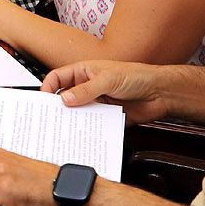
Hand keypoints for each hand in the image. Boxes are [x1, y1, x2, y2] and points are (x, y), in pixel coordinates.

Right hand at [43, 58, 172, 123]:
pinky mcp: (107, 116)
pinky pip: (93, 123)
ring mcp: (97, 102)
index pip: (58, 78)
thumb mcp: (108, 80)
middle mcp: (88, 87)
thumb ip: (86, 90)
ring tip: (68, 128)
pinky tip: (87, 133)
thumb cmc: (136, 76)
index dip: (48, 87)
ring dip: (74, 119)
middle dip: (59, 107)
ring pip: (79, 112)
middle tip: (52, 117)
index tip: (44, 100)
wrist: (160, 92)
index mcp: (84, 72)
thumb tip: (65, 99)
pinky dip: (89, 128)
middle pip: (66, 97)